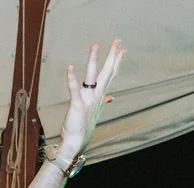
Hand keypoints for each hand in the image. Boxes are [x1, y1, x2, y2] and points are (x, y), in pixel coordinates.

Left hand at [58, 40, 125, 158]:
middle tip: (117, 40)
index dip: (116, 62)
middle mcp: (96, 96)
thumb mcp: (94, 113)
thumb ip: (103, 102)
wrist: (76, 142)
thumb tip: (111, 97)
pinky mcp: (77, 104)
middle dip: (112, 56)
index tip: (122, 50)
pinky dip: (72, 78)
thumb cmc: (83, 127)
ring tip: (95, 45)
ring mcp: (88, 100)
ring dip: (94, 60)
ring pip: (92, 76)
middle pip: (107, 72)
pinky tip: (71, 67)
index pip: (111, 76)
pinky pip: (74, 89)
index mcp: (100, 97)